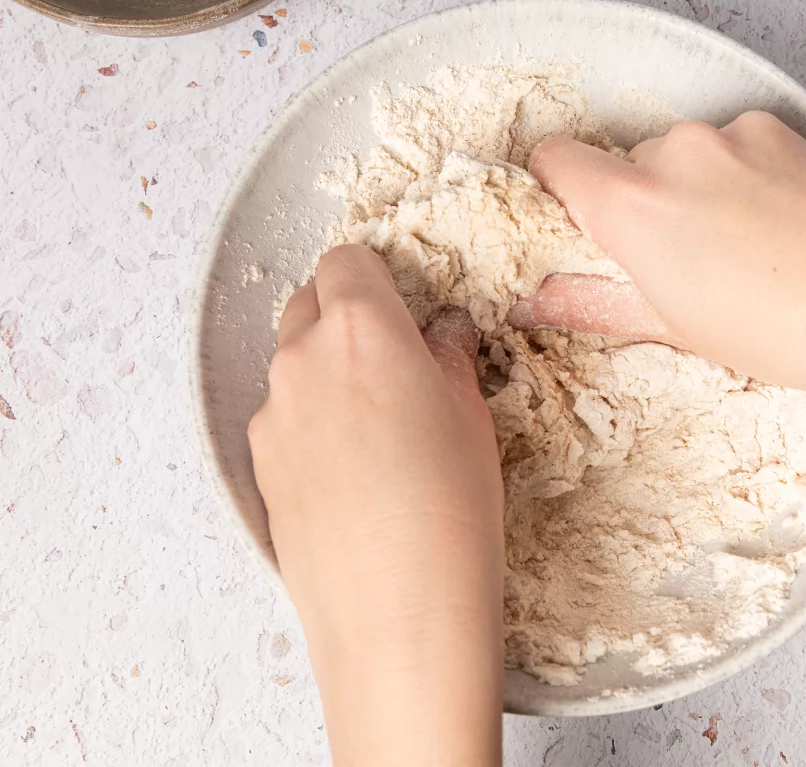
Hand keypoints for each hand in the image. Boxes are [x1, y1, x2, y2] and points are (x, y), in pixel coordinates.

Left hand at [248, 245, 502, 765]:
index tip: (404, 302)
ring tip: (381, 429)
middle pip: (309, 303)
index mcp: (362, 330)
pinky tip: (355, 472)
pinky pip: (284, 419)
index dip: (377, 276)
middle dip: (348, 317)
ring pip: (294, 364)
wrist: (397, 618)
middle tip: (397, 361)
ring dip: (329, 372)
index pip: (348, 260)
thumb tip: (440, 334)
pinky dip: (313, 423)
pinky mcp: (259, 466)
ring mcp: (272, 415)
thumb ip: (446, 358)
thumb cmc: (452, 514)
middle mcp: (302, 360)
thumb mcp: (473, 419)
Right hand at [516, 114, 805, 483]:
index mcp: (632, 206)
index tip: (578, 225)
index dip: (557, 190)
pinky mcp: (776, 127)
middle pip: (626, 164)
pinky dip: (741, 177)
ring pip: (683, 157)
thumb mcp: (674, 329)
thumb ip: (591, 303)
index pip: (554, 159)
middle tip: (680, 265)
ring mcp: (730, 135)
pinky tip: (779, 225)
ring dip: (694, 191)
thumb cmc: (783, 333)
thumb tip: (532, 303)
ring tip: (744, 251)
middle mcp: (673, 153)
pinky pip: (733, 147)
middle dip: (641, 206)